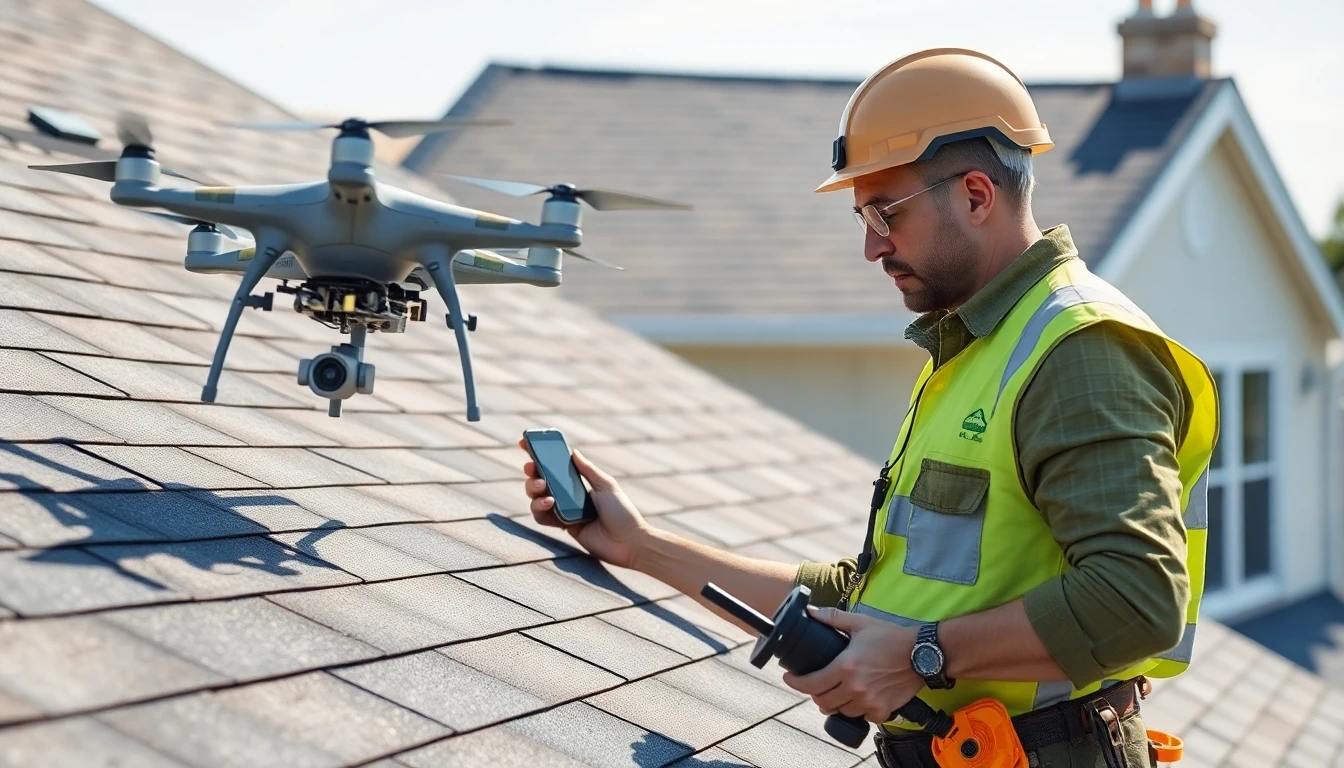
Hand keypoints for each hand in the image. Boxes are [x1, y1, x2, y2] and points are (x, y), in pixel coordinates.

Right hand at [517, 439, 650, 569]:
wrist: (628, 542)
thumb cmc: (623, 512)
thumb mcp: (607, 486)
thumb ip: (588, 470)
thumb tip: (573, 451)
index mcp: (580, 482)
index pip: (556, 466)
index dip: (540, 455)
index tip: (525, 443)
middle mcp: (570, 495)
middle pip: (541, 481)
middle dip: (532, 473)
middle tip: (532, 469)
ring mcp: (565, 510)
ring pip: (537, 498)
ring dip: (534, 492)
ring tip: (544, 491)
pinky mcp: (563, 527)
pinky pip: (543, 518)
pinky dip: (540, 510)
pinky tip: (549, 504)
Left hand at [781, 606, 923, 723]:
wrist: (922, 654)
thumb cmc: (892, 637)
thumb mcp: (860, 623)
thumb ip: (832, 618)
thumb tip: (810, 611)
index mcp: (845, 666)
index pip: (811, 683)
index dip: (795, 683)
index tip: (789, 679)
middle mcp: (855, 687)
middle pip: (822, 701)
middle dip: (814, 693)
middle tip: (815, 684)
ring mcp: (869, 701)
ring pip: (840, 711)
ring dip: (835, 702)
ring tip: (837, 691)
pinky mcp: (882, 710)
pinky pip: (862, 716)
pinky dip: (857, 710)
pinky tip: (858, 698)